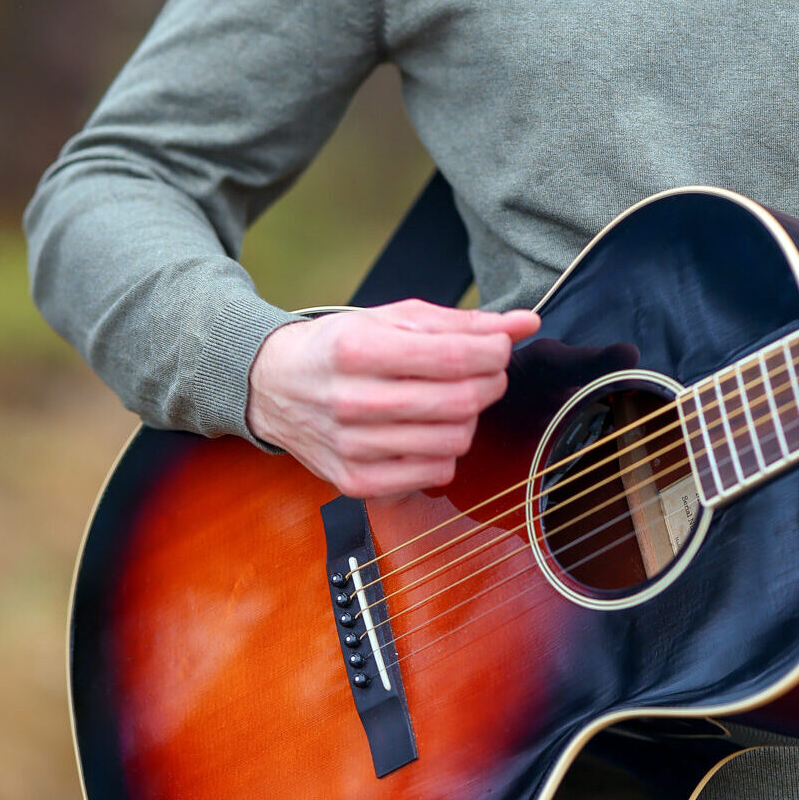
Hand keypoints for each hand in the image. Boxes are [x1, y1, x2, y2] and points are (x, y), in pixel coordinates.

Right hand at [246, 299, 540, 496]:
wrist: (272, 386)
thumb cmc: (339, 347)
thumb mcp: (393, 318)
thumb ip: (463, 322)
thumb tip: (525, 323)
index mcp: (357, 350)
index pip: (453, 357)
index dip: (493, 351)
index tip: (499, 345)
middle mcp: (350, 401)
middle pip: (459, 402)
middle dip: (490, 383)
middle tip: (485, 371)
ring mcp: (351, 447)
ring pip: (453, 441)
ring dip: (470, 418)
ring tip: (454, 399)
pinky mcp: (355, 481)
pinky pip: (434, 473)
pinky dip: (446, 450)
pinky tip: (429, 430)